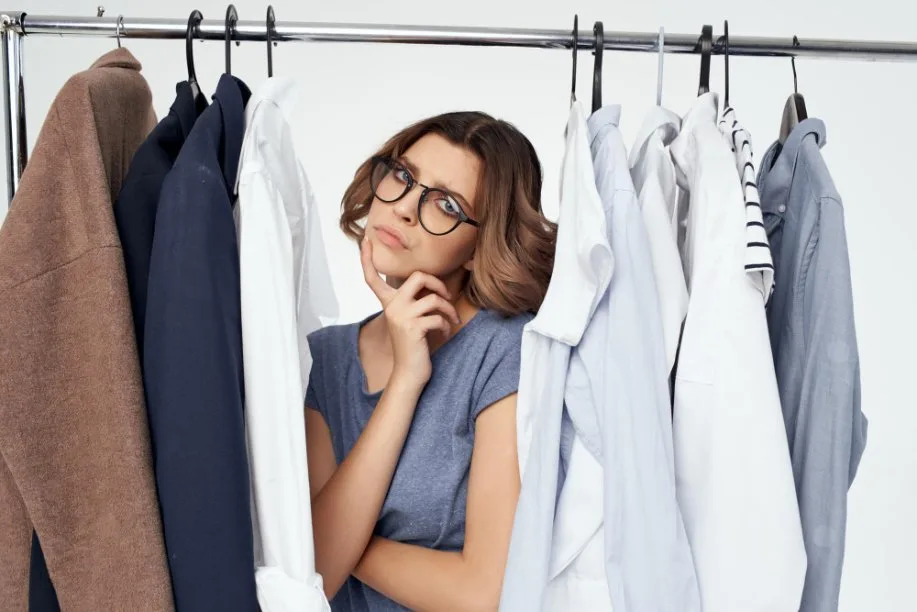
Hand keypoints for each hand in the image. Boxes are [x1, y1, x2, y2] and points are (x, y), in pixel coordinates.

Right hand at [361, 238, 459, 387]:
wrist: (410, 373)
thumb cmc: (414, 344)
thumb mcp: (411, 318)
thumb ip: (415, 301)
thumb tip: (434, 284)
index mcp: (388, 303)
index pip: (373, 278)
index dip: (367, 259)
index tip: (364, 241)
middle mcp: (392, 307)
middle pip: (417, 276)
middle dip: (437, 283)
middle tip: (446, 295)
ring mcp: (402, 317)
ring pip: (434, 299)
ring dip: (449, 310)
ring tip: (452, 320)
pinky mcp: (414, 328)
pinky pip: (439, 317)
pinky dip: (448, 325)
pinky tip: (446, 333)